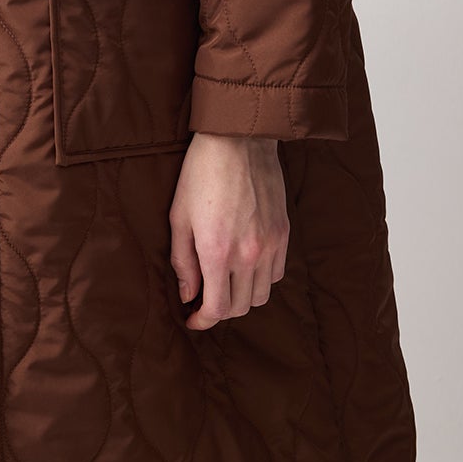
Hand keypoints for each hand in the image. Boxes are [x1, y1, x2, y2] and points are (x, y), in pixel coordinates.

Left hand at [169, 131, 289, 329]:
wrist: (239, 140)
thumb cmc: (200, 174)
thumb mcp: (179, 217)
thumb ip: (182, 261)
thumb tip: (188, 295)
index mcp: (216, 251)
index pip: (217, 309)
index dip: (203, 321)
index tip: (192, 319)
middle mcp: (248, 254)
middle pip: (240, 307)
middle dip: (220, 310)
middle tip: (204, 300)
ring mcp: (270, 245)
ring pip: (261, 295)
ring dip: (242, 297)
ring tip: (225, 283)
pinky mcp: (284, 233)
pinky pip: (277, 274)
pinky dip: (261, 279)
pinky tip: (245, 266)